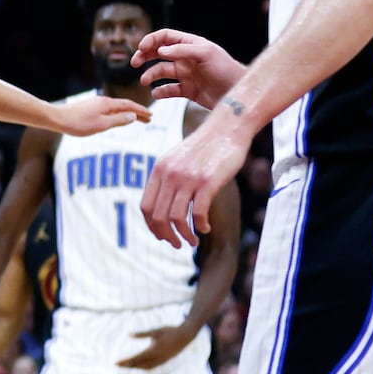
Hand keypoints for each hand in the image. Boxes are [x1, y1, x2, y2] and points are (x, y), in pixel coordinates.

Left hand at [50, 95, 148, 136]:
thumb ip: (118, 120)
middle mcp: (103, 101)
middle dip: (137, 112)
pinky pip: (109, 109)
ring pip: (116, 107)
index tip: (151, 115)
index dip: (141, 111)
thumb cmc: (77, 123)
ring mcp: (96, 103)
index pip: (129, 106)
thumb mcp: (101, 125)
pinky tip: (117, 119)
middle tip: (149, 119)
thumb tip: (133, 116)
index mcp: (107, 104)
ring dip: (128, 113)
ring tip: (137, 120)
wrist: (56, 118)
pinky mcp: (89, 107)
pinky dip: (118, 113)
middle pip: (124, 106)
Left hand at [117, 326, 197, 369]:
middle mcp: (157, 358)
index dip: (126, 361)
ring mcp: (162, 360)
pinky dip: (144, 367)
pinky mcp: (165, 360)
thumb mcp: (155, 331)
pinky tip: (140, 365)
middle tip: (118, 365)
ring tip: (126, 366)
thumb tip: (129, 334)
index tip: (117, 363)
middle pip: (139, 364)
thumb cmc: (170, 331)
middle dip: (128, 365)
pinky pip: (152, 367)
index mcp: (153, 350)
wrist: (186, 336)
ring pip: (146, 367)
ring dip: (136, 367)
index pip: (136, 358)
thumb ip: (142, 334)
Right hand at [135, 28, 244, 110]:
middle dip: (145, 56)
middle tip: (134, 63)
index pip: (165, 37)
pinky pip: (169, 90)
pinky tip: (157, 93)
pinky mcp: (187, 90)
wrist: (238, 93)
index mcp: (191, 44)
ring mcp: (186, 74)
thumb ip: (182, 50)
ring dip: (151, 75)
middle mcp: (186, 58)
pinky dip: (160, 92)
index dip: (151, 40)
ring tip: (145, 81)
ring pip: (161, 72)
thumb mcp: (206, 54)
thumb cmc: (227, 70)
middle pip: (159, 53)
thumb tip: (161, 50)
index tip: (141, 48)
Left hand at [139, 119, 247, 247]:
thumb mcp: (177, 159)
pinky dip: (199, 226)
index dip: (152, 226)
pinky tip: (205, 228)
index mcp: (159, 170)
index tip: (162, 235)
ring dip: (183, 235)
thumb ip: (168, 179)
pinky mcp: (207, 182)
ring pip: (176, 218)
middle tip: (177, 244)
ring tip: (191, 240)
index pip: (146, 206)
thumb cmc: (205, 147)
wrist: (227, 128)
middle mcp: (169, 175)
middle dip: (166, 235)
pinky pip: (197, 213)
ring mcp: (187, 178)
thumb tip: (164, 205)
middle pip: (158, 216)